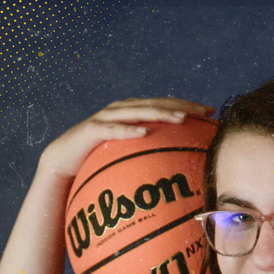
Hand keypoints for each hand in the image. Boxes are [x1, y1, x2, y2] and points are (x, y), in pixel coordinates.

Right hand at [38, 96, 215, 178]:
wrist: (62, 162)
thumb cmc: (98, 160)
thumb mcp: (127, 156)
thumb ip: (148, 154)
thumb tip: (176, 170)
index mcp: (132, 112)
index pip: (164, 106)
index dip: (187, 105)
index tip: (210, 112)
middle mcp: (121, 110)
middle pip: (156, 104)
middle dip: (181, 106)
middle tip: (203, 112)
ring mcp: (107, 118)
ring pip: (138, 112)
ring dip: (161, 114)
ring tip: (181, 119)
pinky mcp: (92, 130)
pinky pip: (113, 130)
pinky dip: (128, 130)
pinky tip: (144, 132)